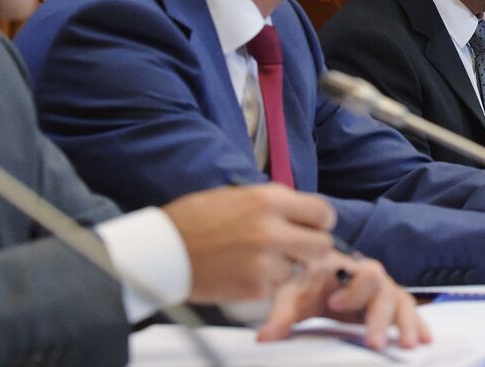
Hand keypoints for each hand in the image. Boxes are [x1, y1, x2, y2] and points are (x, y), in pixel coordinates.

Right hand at [164, 185, 335, 301]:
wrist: (161, 251)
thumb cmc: (196, 219)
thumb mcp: (239, 196)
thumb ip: (275, 203)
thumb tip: (305, 213)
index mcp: (270, 200)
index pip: (323, 212)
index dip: (320, 222)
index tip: (313, 227)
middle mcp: (273, 230)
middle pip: (322, 245)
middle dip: (312, 247)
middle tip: (295, 248)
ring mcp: (265, 261)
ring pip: (297, 268)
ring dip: (283, 266)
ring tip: (254, 259)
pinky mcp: (255, 288)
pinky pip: (275, 286)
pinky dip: (264, 283)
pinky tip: (241, 272)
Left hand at [258, 254, 427, 350]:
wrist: (320, 276)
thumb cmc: (308, 282)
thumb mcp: (292, 295)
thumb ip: (281, 314)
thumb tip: (265, 337)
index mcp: (348, 269)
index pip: (361, 275)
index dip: (352, 291)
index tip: (333, 305)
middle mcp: (371, 278)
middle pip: (385, 291)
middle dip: (381, 318)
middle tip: (375, 343)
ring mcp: (384, 291)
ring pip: (402, 303)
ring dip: (407, 323)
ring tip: (409, 345)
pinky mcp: (391, 305)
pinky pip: (409, 311)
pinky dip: (419, 324)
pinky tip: (426, 340)